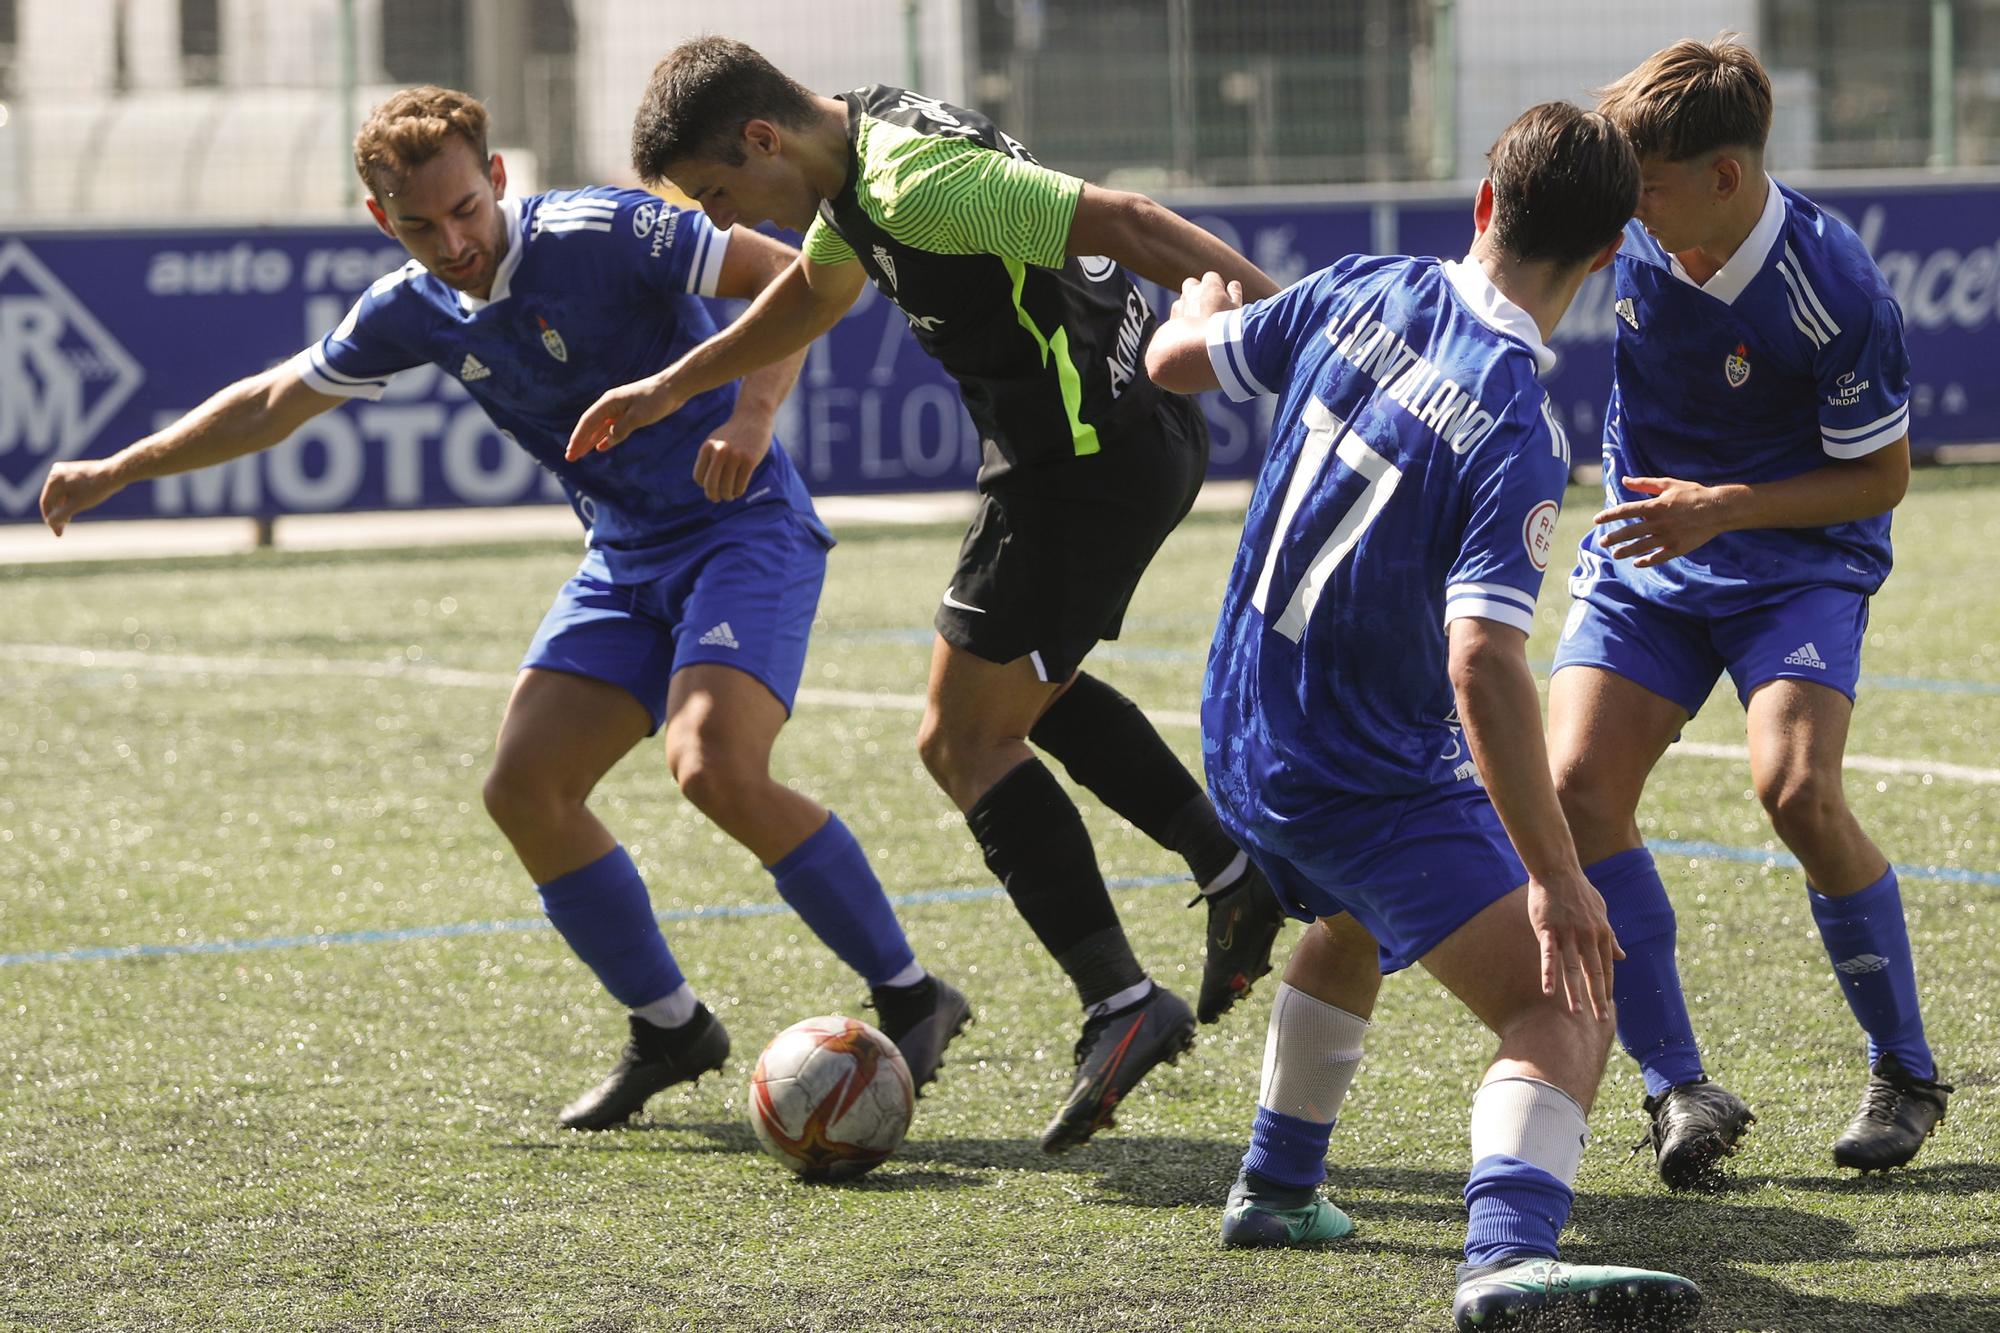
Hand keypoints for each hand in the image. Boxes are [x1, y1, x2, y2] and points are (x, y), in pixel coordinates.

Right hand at [40, 459, 124, 535]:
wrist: (115, 473)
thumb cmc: (97, 488)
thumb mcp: (77, 505)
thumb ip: (61, 515)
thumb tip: (50, 522)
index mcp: (54, 478)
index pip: (46, 502)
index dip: (50, 519)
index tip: (57, 532)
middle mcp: (56, 471)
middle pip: (53, 498)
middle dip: (57, 515)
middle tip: (61, 531)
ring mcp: (66, 471)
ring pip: (61, 494)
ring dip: (63, 508)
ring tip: (67, 522)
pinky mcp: (75, 472)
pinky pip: (68, 490)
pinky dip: (69, 500)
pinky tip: (73, 510)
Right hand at [566, 373, 686, 461]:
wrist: (673, 387)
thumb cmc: (656, 399)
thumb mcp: (638, 416)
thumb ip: (620, 429)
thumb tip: (606, 441)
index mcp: (609, 402)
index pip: (588, 422)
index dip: (578, 438)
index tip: (571, 452)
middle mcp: (610, 405)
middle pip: (591, 426)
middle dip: (580, 442)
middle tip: (570, 458)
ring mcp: (619, 409)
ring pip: (601, 428)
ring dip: (590, 441)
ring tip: (580, 454)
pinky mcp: (629, 414)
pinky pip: (613, 428)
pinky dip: (606, 438)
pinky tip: (601, 447)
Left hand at [693, 414, 773, 501]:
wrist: (753, 416)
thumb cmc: (734, 432)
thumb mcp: (716, 440)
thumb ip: (708, 458)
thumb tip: (703, 484)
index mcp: (707, 447)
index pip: (699, 477)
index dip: (704, 485)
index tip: (711, 487)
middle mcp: (719, 452)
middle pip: (710, 484)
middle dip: (713, 496)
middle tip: (717, 499)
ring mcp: (735, 456)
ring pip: (726, 487)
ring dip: (727, 495)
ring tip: (729, 496)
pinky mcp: (749, 460)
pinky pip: (741, 484)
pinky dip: (738, 491)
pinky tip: (739, 491)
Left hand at [1170, 272, 1244, 324]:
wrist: (1205, 349)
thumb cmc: (1226, 329)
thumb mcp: (1237, 310)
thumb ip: (1235, 294)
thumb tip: (1233, 285)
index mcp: (1210, 286)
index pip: (1212, 277)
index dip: (1217, 287)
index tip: (1221, 297)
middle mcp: (1192, 292)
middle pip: (1191, 284)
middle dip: (1197, 291)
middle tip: (1208, 306)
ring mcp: (1180, 305)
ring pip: (1182, 299)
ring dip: (1188, 305)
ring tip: (1199, 321)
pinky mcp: (1172, 319)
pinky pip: (1176, 314)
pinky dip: (1181, 318)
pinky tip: (1190, 330)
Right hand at [1526, 870, 1623, 1019]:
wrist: (1558, 870)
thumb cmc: (1579, 892)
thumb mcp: (1601, 913)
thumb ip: (1611, 938)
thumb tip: (1622, 956)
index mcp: (1601, 933)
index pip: (1606, 967)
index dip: (1607, 987)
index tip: (1607, 1006)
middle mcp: (1588, 936)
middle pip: (1594, 972)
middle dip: (1598, 997)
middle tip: (1602, 1019)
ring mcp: (1569, 933)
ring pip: (1573, 968)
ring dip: (1576, 992)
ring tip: (1577, 1013)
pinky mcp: (1548, 930)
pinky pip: (1549, 956)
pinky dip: (1549, 974)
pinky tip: (1548, 990)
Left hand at [1593, 475, 1733, 566]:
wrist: (1719, 509)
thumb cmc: (1693, 493)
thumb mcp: (1668, 484)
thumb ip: (1644, 484)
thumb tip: (1625, 479)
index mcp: (1655, 506)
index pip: (1625, 511)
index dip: (1609, 515)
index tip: (1597, 520)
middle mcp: (1658, 523)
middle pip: (1629, 532)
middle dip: (1613, 537)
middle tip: (1602, 542)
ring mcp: (1668, 537)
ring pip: (1641, 546)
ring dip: (1625, 551)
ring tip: (1614, 554)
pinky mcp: (1678, 548)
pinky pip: (1658, 558)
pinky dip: (1647, 561)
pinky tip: (1637, 563)